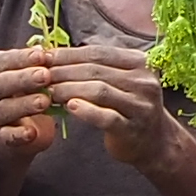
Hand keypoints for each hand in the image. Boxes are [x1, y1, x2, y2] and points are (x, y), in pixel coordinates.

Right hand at [0, 42, 63, 159]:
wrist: (20, 130)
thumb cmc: (26, 94)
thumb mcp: (28, 74)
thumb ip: (35, 62)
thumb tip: (46, 49)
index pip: (1, 61)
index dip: (21, 57)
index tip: (41, 55)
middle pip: (1, 83)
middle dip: (24, 78)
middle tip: (45, 75)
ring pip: (4, 109)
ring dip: (24, 104)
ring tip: (44, 101)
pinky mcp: (2, 137)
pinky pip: (7, 136)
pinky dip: (18, 135)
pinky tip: (31, 132)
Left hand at [44, 41, 189, 172]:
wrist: (155, 142)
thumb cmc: (129, 107)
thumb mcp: (120, 80)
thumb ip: (96, 67)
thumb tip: (53, 54)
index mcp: (139, 62)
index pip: (98, 53)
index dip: (68, 54)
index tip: (44, 57)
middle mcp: (143, 81)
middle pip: (95, 70)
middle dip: (63, 71)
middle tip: (40, 75)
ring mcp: (140, 105)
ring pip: (99, 91)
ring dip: (69, 89)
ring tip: (49, 92)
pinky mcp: (133, 129)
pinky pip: (106, 117)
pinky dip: (86, 111)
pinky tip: (69, 107)